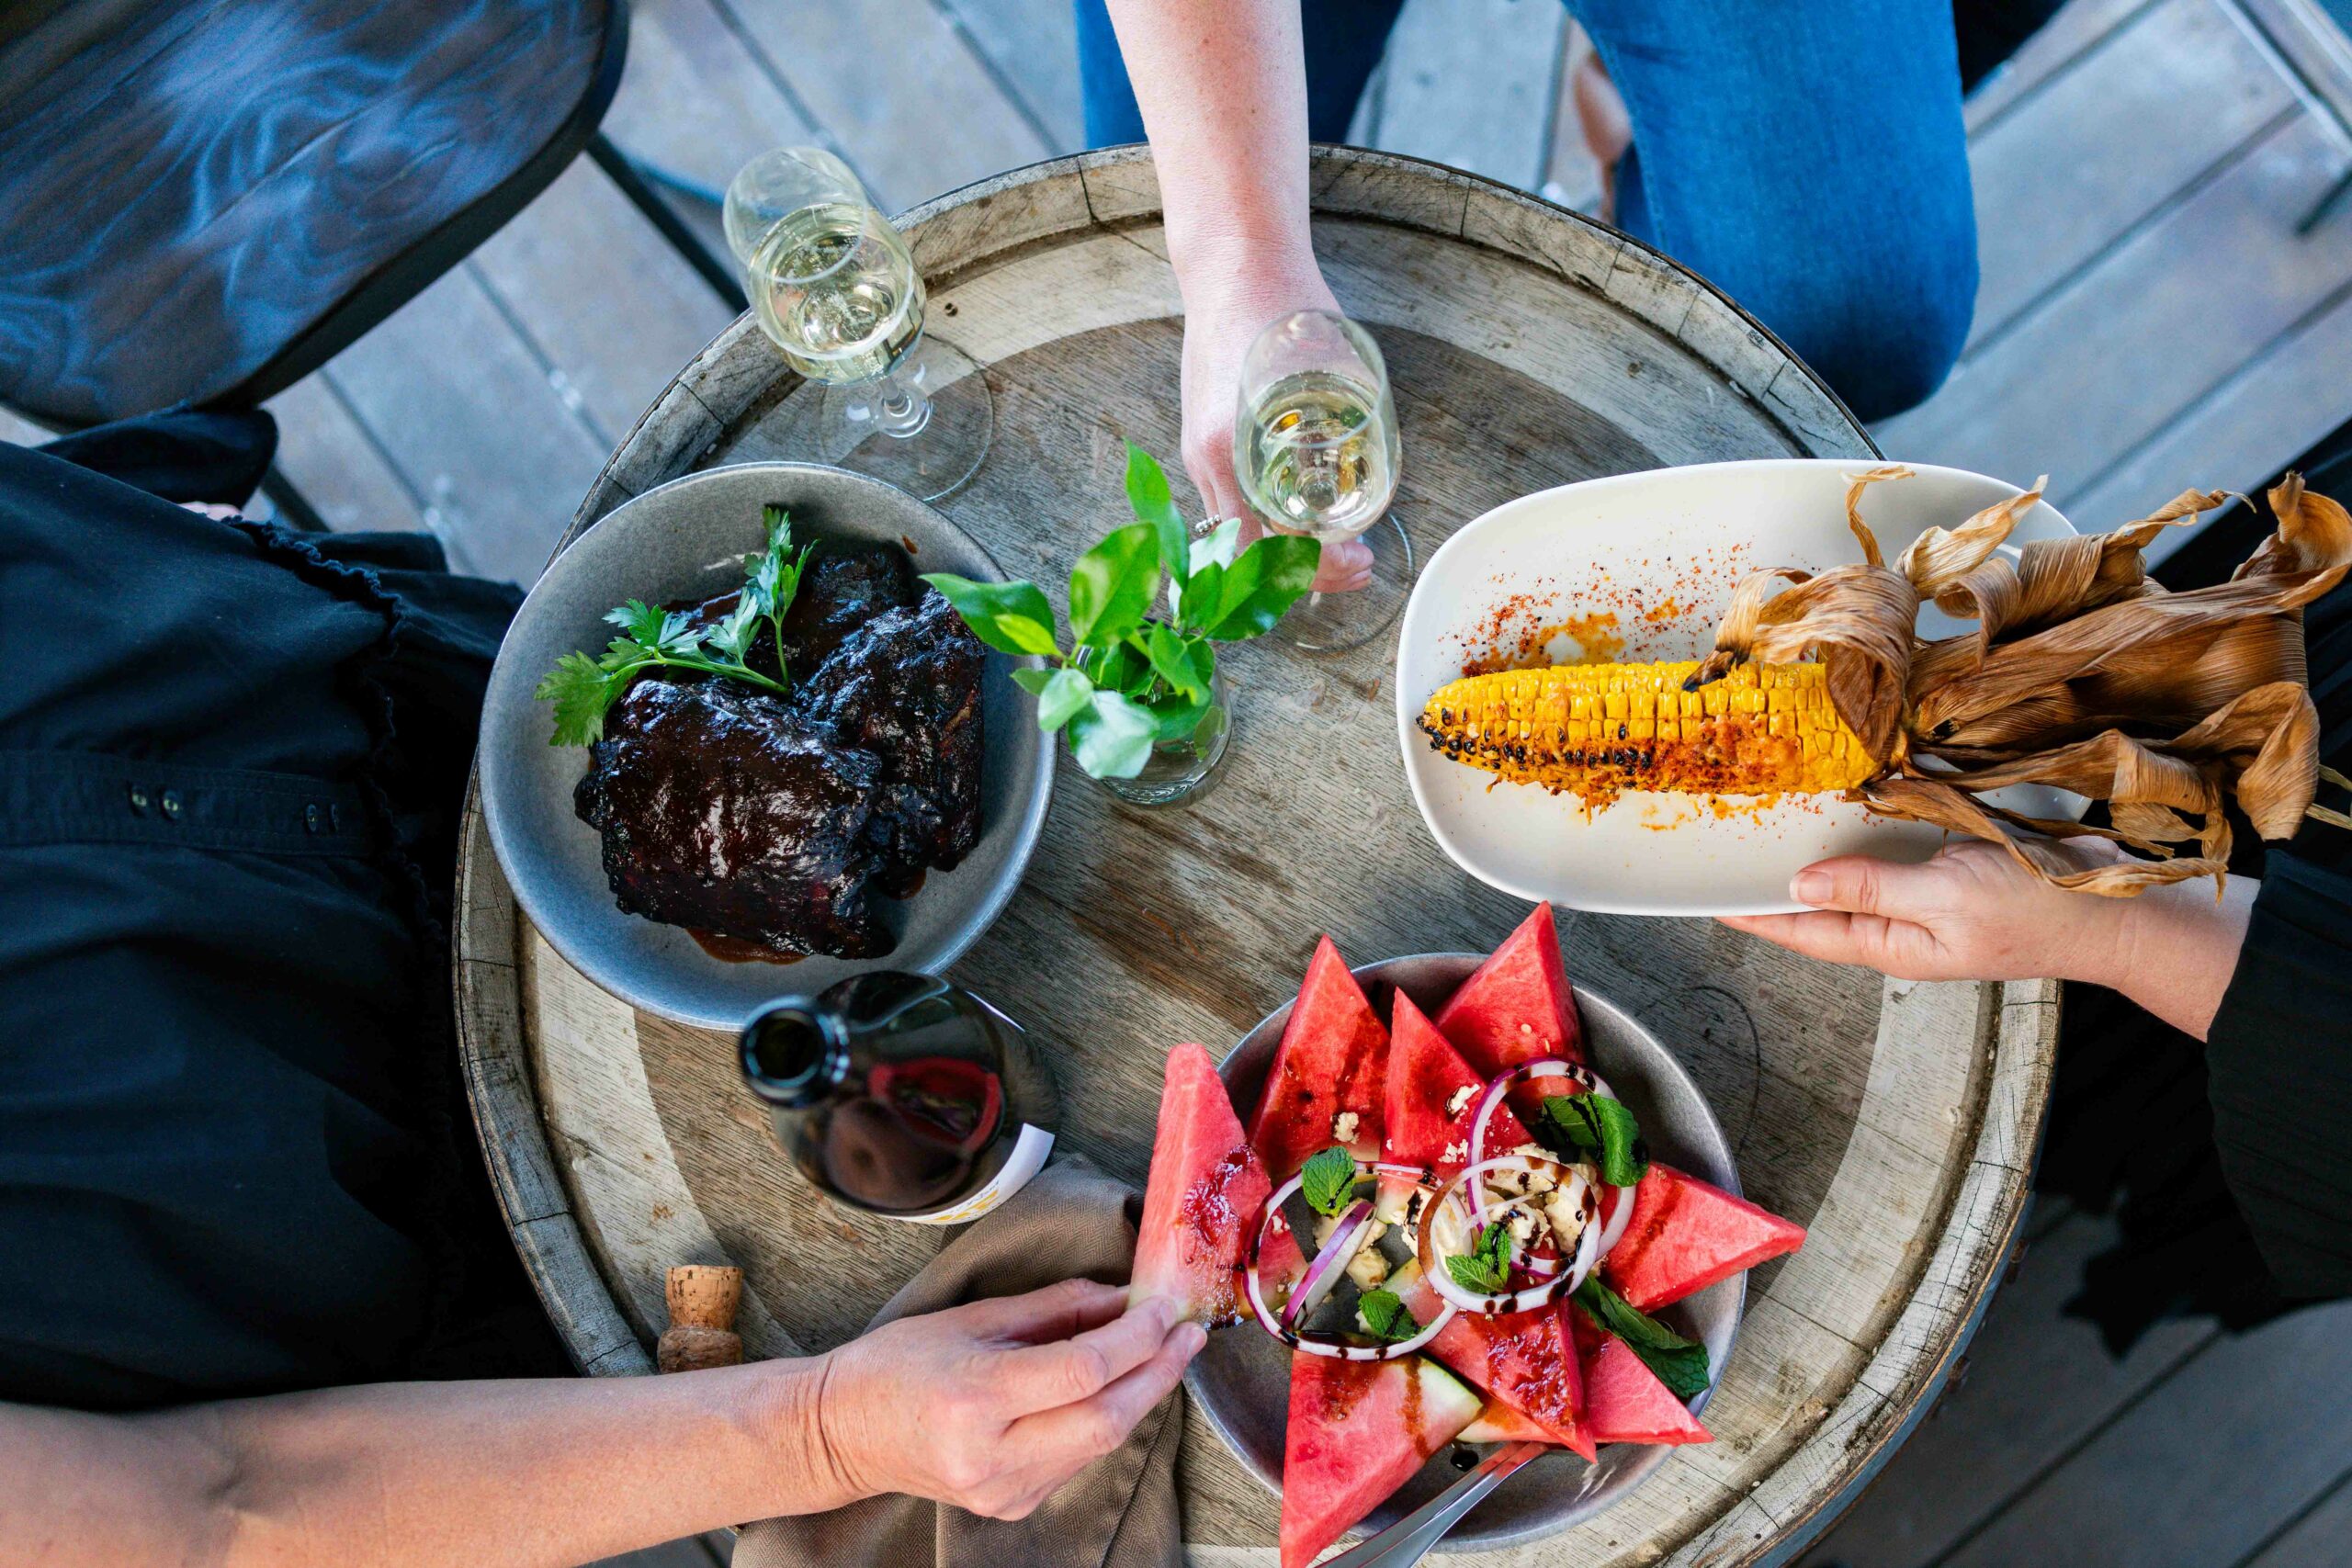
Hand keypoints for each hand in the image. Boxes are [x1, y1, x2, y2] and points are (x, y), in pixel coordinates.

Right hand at [809, 1279, 1204, 1519]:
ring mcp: (1003, 1491)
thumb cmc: (898, 1365)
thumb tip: (1122, 1297)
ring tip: (1159, 1352)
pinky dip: (1105, 1419)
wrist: (844, 1433)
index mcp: (975, 1400)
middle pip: (1106, 1419)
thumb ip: (1054, 1308)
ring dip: (1139, 1396)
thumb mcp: (972, 1318)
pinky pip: (1078, 1459)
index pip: (1084, 1371)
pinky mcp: (1012, 1505)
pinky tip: (1114, 1388)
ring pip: (1100, 1444)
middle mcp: (991, 1456)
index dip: (1136, 1337)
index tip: (1163, 1307)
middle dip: (1158, 1373)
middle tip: (1186, 1335)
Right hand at [1178, 264, 1371, 592]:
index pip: (1264, 543)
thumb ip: (1349, 422)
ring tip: (1339, 552)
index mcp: (1231, 445)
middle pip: (1247, 553)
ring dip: (1286, 555)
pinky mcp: (1203, 441)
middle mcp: (1207, 458)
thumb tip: (1378, 479)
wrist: (1232, 265)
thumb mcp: (1331, 366)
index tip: (1359, 562)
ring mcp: (1199, 452)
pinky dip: (1267, 528)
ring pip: (1237, 534)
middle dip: (1306, 573)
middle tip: (1361, 567)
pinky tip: (1301, 523)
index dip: (1314, 568)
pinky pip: (1231, 506)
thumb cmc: (1282, 306)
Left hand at [1720, 839, 2256, 1038]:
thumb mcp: (1945, 899)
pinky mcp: (1950, 875)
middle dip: (1776, 882)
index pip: (1803, 932)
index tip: (1707, 900)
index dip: (1754, 915)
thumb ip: (1872, 888)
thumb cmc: (2037, 911)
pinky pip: (1892, 855)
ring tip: (1769, 824)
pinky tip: (1845, 806)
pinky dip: (1863, 832)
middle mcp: (1900, 926)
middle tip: (1729, 848)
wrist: (2116, 911)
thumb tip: (1801, 883)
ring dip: (1815, 852)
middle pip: (1821, 905)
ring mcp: (1926, 902)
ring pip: (1853, 876)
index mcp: (1891, 944)